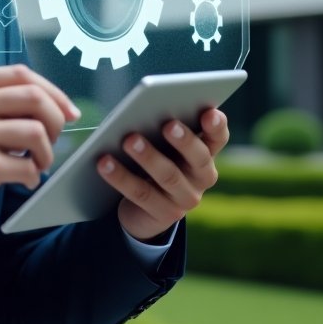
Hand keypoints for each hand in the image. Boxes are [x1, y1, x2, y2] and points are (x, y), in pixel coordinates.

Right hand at [0, 65, 78, 234]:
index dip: (53, 92)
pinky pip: (27, 167)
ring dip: (47, 153)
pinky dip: (33, 177)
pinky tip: (22, 181)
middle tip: (52, 141)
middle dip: (56, 121)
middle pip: (36, 98)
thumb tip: (38, 106)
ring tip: (36, 165)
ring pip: (37, 132)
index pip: (22, 74)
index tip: (68, 111)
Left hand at [96, 108, 228, 242]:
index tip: (209, 112)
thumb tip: (143, 109)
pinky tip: (104, 163)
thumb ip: (161, 126)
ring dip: (148, 157)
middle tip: (168, 124)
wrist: (143, 207)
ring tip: (129, 140)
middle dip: (184, 141)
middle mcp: (202, 177)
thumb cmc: (154, 158)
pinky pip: (141, 193)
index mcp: (205, 153)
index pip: (218, 138)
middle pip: (198, 158)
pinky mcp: (164, 214)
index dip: (216, 126)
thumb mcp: (162, 144)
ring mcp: (186, 198)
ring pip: (169, 176)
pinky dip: (121, 177)